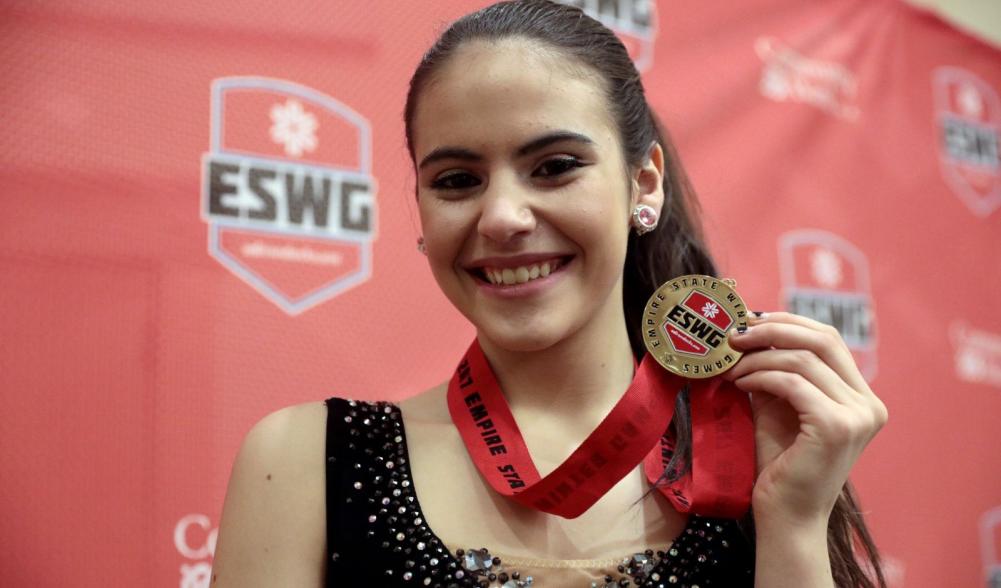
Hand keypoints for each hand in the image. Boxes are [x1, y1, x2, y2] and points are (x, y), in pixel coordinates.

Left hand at [723, 312, 887, 524]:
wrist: (784, 516)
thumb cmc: (779, 464)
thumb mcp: (778, 406)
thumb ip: (775, 371)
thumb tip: (751, 329)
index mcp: (862, 398)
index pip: (829, 340)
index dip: (788, 322)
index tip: (749, 321)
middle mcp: (869, 405)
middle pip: (823, 339)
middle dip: (773, 329)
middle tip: (734, 334)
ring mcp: (858, 416)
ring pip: (803, 359)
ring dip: (758, 358)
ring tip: (730, 367)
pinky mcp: (836, 426)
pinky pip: (792, 382)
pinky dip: (761, 376)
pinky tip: (739, 385)